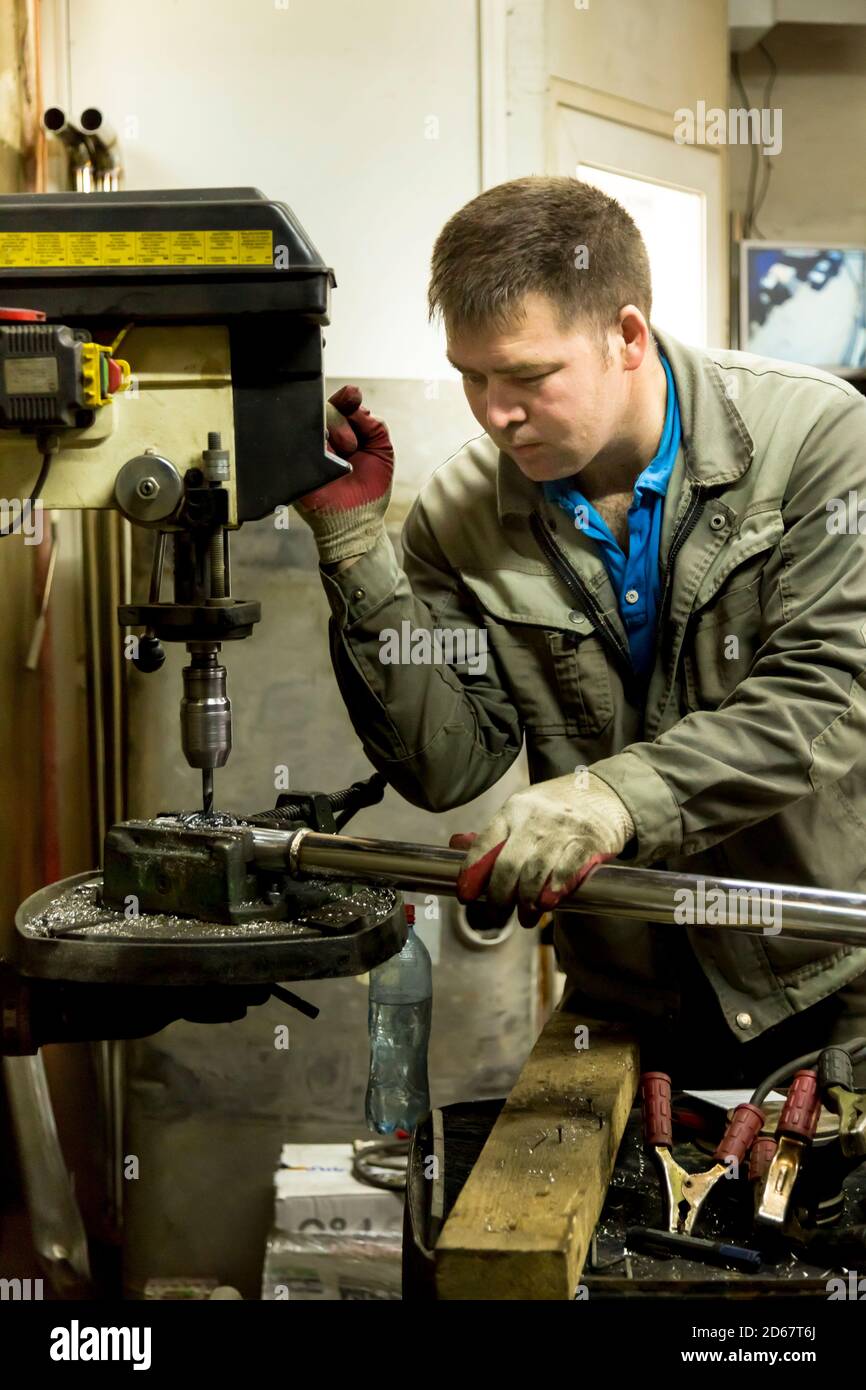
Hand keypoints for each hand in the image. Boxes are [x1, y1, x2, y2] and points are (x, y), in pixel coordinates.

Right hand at [294, 385, 394, 563]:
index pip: (339, 406)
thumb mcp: (382, 451)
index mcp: (343, 433)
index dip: (346, 398)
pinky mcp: (296, 464)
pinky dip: (315, 441)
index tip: (353, 395)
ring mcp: (308, 451)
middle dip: (341, 419)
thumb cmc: (370, 490)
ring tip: (347, 450)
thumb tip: (357, 406)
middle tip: (353, 444)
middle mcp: (324, 439)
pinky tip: (328, 450)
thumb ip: (375, 425)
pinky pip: (297, 441)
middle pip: (324, 410)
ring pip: (311, 422)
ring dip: (332, 428)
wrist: (357, 523)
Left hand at [451, 772, 633, 927]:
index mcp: (513, 810)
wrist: (605, 792)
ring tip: (526, 916)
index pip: (485, 843)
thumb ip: (494, 834)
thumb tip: (457, 844)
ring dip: (527, 900)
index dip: (471, 873)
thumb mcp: (522, 811)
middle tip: (497, 913)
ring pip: (535, 871)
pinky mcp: (588, 841)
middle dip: (499, 895)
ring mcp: (562, 829)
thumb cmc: (557, 806)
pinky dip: (555, 889)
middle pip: (508, 864)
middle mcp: (535, 818)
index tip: (465, 896)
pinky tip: (548, 904)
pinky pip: (567, 868)